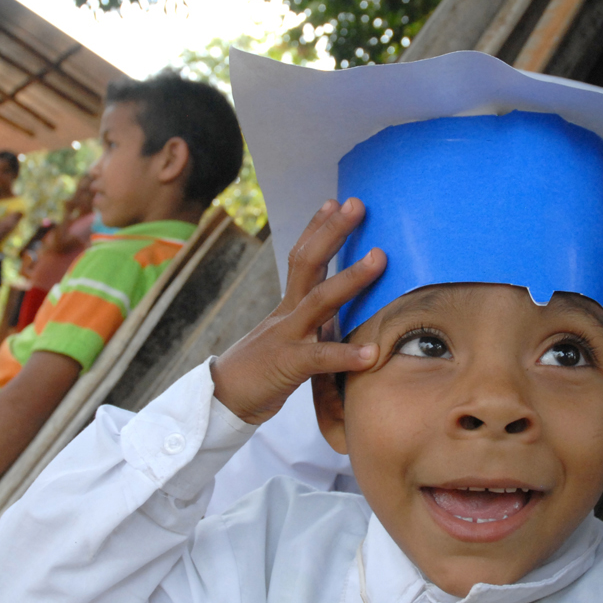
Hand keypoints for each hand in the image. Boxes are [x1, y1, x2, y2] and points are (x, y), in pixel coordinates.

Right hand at [211, 198, 385, 424]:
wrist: (223, 401)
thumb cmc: (260, 372)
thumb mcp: (288, 340)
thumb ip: (312, 325)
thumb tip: (338, 314)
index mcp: (288, 306)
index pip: (302, 257)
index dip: (318, 228)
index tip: (335, 201)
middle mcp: (287, 313)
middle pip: (308, 263)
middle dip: (333, 232)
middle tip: (357, 204)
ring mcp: (287, 337)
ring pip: (319, 300)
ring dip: (351, 278)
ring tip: (380, 259)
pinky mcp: (287, 366)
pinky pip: (320, 358)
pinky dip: (346, 355)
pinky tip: (372, 354)